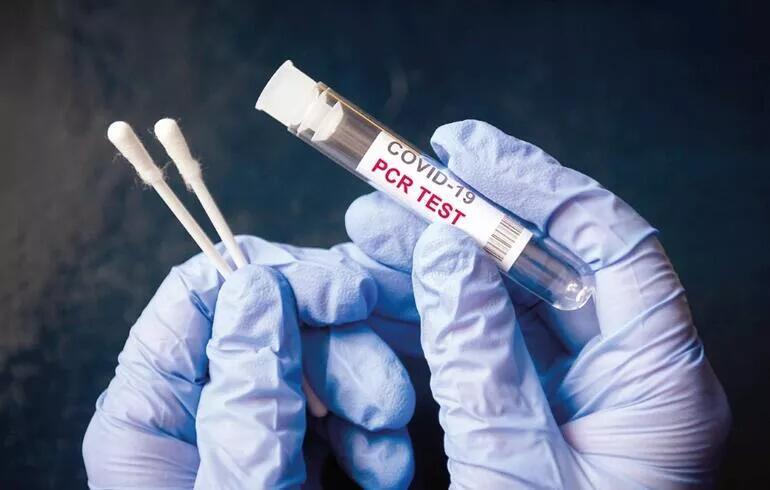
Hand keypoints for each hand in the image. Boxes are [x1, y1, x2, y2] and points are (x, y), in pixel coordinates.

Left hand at [83, 237, 414, 488]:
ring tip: (390, 446)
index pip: (199, 296)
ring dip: (365, 391)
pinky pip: (334, 406)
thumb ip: (248, 397)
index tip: (347, 293)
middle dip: (340, 348)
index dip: (275, 278)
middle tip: (387, 396)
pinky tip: (387, 462)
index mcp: (152, 411)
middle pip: (269, 320)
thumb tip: (258, 292)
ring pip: (313, 359)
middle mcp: (198, 405)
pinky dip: (370, 426)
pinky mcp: (290, 447)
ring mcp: (248, 422)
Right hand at [343, 120, 730, 487]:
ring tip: (366, 234)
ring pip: (508, 297)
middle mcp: (627, 374)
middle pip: (549, 261)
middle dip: (462, 220)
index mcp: (659, 385)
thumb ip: (482, 363)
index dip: (533, 183)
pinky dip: (434, 314)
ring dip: (436, 263)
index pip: (608, 241)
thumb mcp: (517, 475)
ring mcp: (581, 390)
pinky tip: (387, 295)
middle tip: (388, 194)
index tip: (462, 151)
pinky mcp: (540, 409)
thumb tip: (449, 257)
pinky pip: (487, 340)